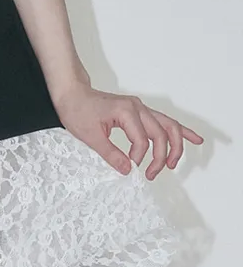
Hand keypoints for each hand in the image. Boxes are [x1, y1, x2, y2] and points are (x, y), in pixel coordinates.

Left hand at [51, 81, 203, 179]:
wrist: (71, 92)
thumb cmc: (76, 109)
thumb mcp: (89, 135)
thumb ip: (110, 154)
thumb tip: (129, 170)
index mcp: (126, 111)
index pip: (142, 140)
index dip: (138, 157)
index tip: (130, 167)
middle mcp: (137, 107)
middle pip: (162, 133)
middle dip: (161, 157)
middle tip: (152, 174)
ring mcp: (139, 107)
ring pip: (168, 126)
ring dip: (175, 146)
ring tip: (173, 164)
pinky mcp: (138, 111)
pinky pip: (163, 121)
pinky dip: (180, 131)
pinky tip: (195, 139)